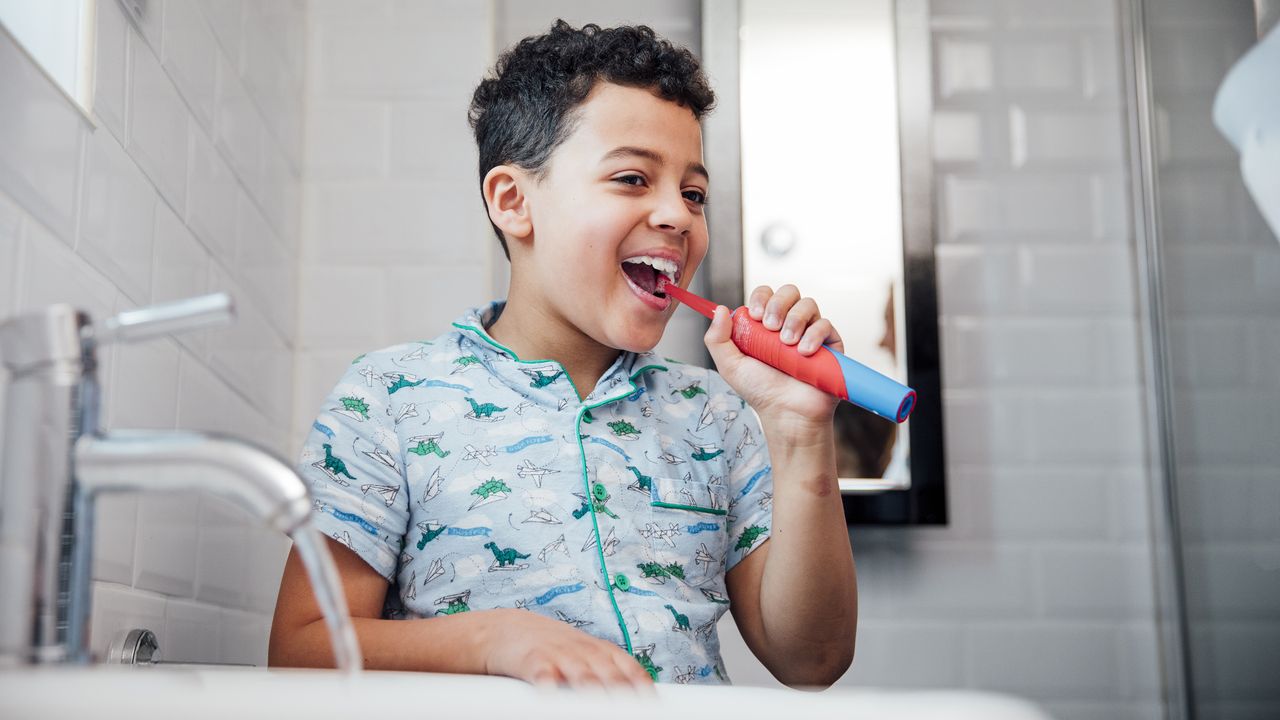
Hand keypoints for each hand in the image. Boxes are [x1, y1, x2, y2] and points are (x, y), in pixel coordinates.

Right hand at [483, 609, 654, 689]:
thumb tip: (636, 696)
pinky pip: (542, 672)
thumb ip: (608, 672)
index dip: (641, 685)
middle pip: (608, 673)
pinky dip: (548, 682)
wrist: (509, 630)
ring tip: (600, 705)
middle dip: (622, 691)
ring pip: (581, 672)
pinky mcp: (532, 660)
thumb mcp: (584, 654)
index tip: (651, 703)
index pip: (629, 668)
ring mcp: (559, 654)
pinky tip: (551, 693)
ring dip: (593, 687)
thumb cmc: (554, 648)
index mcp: (601, 651)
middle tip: (630, 709)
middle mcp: (583, 651)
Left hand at [703, 284, 841, 429]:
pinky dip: (813, 335)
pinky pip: (825, 324)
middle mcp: (789, 324)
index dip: (761, 298)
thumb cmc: (760, 391)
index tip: (755, 316)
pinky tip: (803, 353)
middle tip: (770, 327)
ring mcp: (810, 332)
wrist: (787, 413)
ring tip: (787, 344)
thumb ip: (717, 338)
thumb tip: (720, 308)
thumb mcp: (730, 365)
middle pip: (789, 292)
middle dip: (778, 304)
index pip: (766, 294)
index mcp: (765, 325)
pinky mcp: (830, 343)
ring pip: (808, 304)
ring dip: (794, 319)